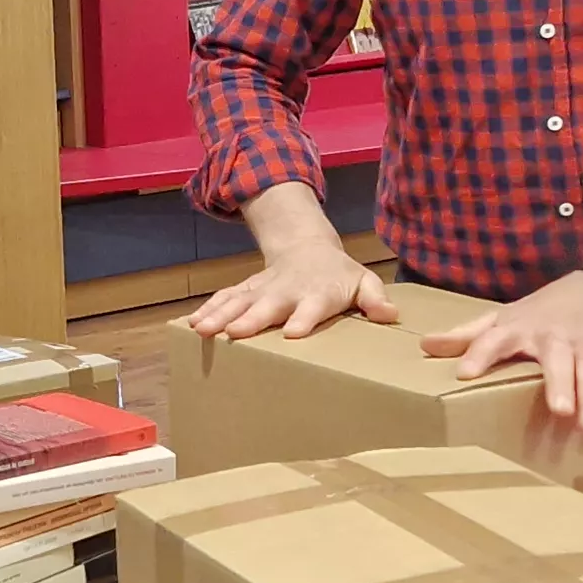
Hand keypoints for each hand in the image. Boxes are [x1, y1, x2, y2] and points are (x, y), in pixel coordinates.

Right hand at [187, 238, 397, 339]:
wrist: (308, 249)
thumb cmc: (339, 276)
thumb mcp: (363, 282)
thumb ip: (375, 298)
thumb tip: (389, 314)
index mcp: (318, 293)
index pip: (312, 306)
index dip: (303, 318)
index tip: (293, 333)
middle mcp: (287, 290)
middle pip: (267, 304)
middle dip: (250, 318)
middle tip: (234, 332)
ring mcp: (263, 288)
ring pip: (239, 300)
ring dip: (219, 314)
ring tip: (202, 331)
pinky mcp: (247, 289)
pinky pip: (225, 298)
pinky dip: (209, 308)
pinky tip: (193, 324)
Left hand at [420, 272, 582, 427]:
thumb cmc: (542, 310)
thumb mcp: (503, 316)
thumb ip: (468, 336)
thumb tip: (426, 346)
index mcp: (518, 327)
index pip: (494, 338)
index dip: (478, 354)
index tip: (465, 374)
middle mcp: (553, 332)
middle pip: (556, 357)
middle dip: (559, 382)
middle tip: (559, 411)